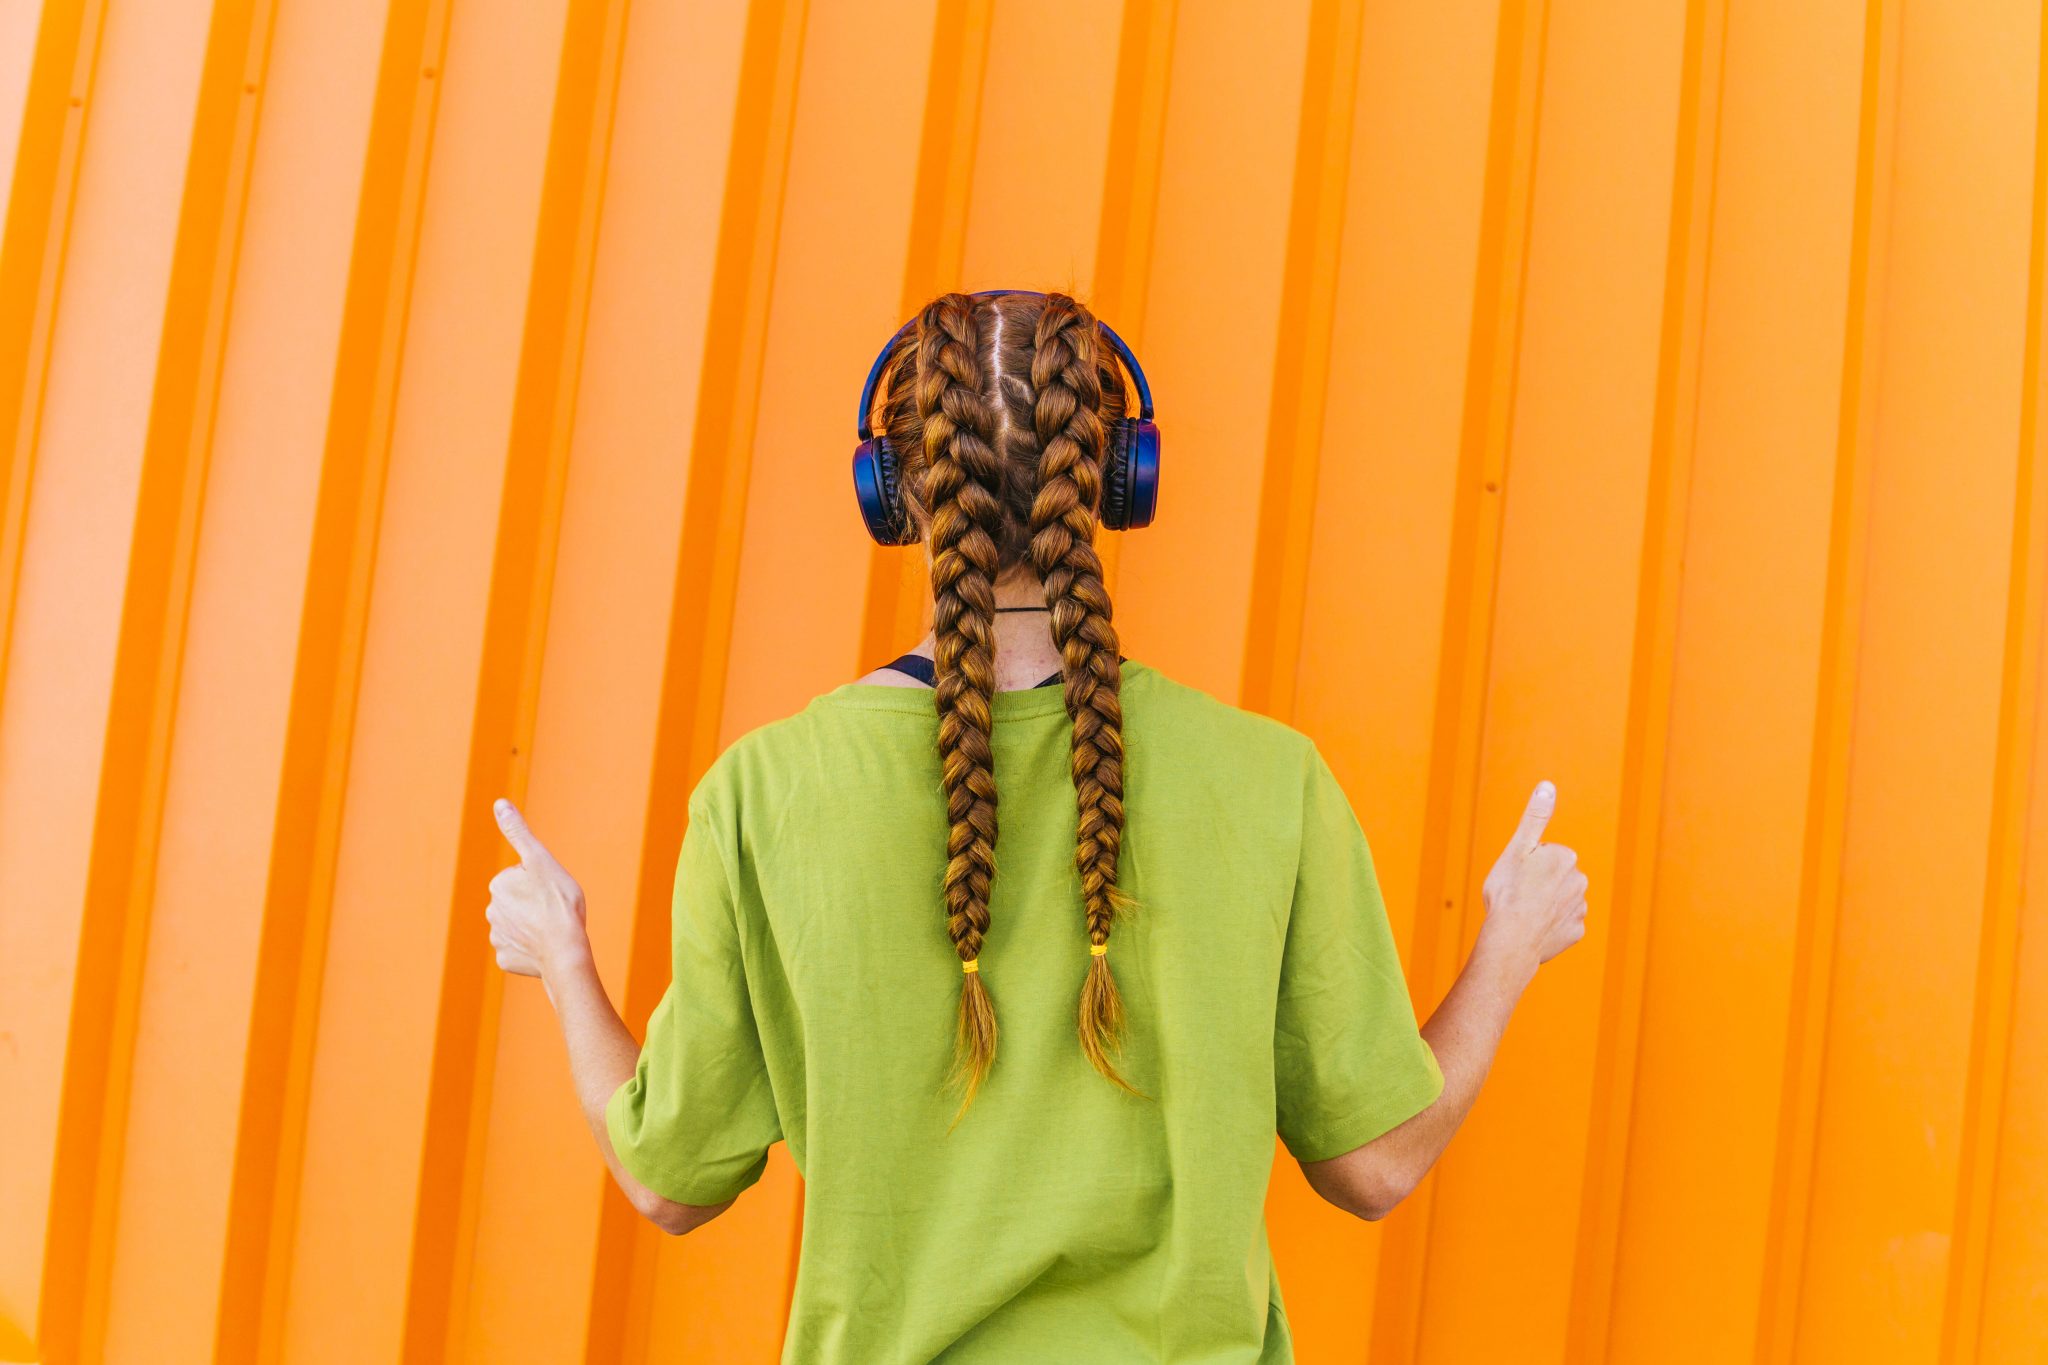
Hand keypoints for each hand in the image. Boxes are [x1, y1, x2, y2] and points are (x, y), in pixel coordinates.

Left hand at [486, 797, 591, 983]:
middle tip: (553, 910)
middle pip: (518, 903)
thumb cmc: (558, 902)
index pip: (522, 878)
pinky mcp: (505, 960)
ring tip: (551, 930)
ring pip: (518, 927)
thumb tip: (499, 803)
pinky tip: (544, 947)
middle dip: (534, 905)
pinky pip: (519, 950)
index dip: (541, 883)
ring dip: (532, 927)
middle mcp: (492, 911)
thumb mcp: (540, 860)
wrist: (564, 949)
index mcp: (499, 885)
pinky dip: (531, 949)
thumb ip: (518, 832)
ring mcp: (498, 938)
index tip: (551, 891)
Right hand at [1477, 779, 1588, 972]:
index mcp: (1565, 857)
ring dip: (1544, 905)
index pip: (1545, 855)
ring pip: (1559, 901)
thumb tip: (1548, 785)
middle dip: (1539, 883)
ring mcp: (1579, 908)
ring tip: (1524, 913)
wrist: (1512, 937)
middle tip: (1519, 894)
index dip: (1527, 866)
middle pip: (1554, 877)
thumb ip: (1536, 816)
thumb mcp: (1518, 848)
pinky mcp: (1576, 932)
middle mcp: (1579, 881)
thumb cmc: (1509, 891)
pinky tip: (1534, 929)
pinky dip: (1550, 926)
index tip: (1517, 877)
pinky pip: (1562, 924)